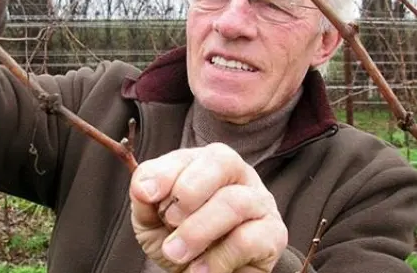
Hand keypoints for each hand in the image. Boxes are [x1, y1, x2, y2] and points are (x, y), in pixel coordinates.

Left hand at [130, 143, 287, 272]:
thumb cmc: (178, 238)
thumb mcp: (151, 218)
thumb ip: (144, 199)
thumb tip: (143, 186)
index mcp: (205, 163)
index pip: (188, 155)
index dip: (165, 173)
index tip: (147, 196)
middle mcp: (238, 174)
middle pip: (221, 162)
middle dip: (188, 194)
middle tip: (169, 222)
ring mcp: (259, 201)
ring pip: (234, 202)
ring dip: (198, 231)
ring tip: (176, 253)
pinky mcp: (273, 234)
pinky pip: (248, 239)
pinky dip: (217, 259)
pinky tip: (200, 270)